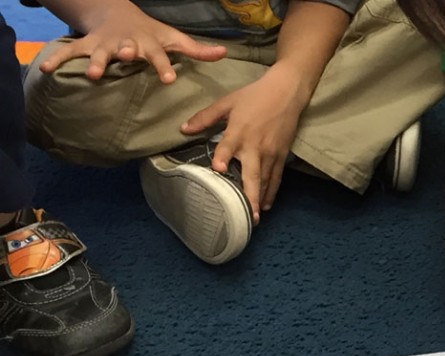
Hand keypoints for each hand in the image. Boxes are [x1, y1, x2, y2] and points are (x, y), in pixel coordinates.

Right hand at [38, 4, 225, 82]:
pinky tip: (47, 69)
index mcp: (148, 44)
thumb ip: (197, 50)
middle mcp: (125, 44)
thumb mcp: (173, 39)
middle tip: (125, 58)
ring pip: (98, 52)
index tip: (169, 79)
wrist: (117, 15)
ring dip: (95, 61)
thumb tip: (225, 54)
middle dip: (125, 54)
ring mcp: (104, 45)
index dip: (164, 66)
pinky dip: (58, 60)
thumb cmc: (151, 34)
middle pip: (125, 50)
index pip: (159, 56)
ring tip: (92, 73)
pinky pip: (69, 53)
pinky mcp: (86, 46)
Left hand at [181, 67, 311, 219]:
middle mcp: (255, 146)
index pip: (228, 147)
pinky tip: (267, 204)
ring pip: (265, 180)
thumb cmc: (254, 96)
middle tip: (246, 215)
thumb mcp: (227, 102)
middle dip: (249, 195)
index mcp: (239, 132)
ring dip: (260, 199)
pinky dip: (272, 191)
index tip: (217, 169)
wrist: (286, 92)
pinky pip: (276, 177)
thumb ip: (205, 117)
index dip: (223, 158)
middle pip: (252, 174)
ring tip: (255, 218)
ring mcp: (270, 153)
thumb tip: (183, 129)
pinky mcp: (282, 155)